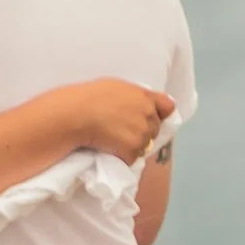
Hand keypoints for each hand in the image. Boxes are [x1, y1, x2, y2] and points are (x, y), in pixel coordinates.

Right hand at [62, 81, 177, 163]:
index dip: (160, 114)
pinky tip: (109, 149)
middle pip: (155, 129)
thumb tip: (139, 104)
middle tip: (122, 132)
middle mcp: (148, 115)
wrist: (77, 114)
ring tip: (113, 141)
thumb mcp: (116, 86)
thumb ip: (134, 96)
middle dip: (143, 132)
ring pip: (144, 146)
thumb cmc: (90, 97)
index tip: (149, 118)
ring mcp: (142, 134)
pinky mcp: (133, 151)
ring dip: (133, 146)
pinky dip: (122, 157)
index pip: (167, 107)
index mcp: (145, 97)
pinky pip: (132, 158)